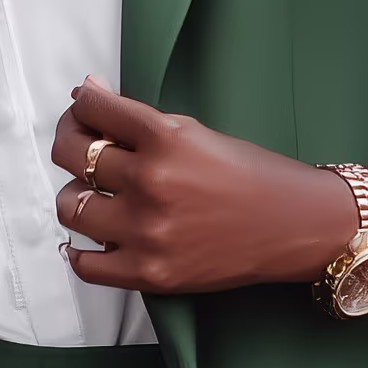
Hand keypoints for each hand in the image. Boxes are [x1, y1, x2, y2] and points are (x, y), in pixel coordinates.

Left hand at [50, 80, 359, 294]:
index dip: (82, 104)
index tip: (85, 106)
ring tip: (92, 195)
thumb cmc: (254, 175)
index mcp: (167, 139)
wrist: (298, 226)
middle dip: (69, 140)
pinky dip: (81, 249)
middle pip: (72, 155)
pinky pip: (85, 264)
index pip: (94, 110)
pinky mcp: (150, 272)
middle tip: (80, 142)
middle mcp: (152, 183)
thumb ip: (140, 121)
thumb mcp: (198, 133)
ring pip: (70, 207)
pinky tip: (94, 236)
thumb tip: (89, 95)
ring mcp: (148, 231)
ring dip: (75, 196)